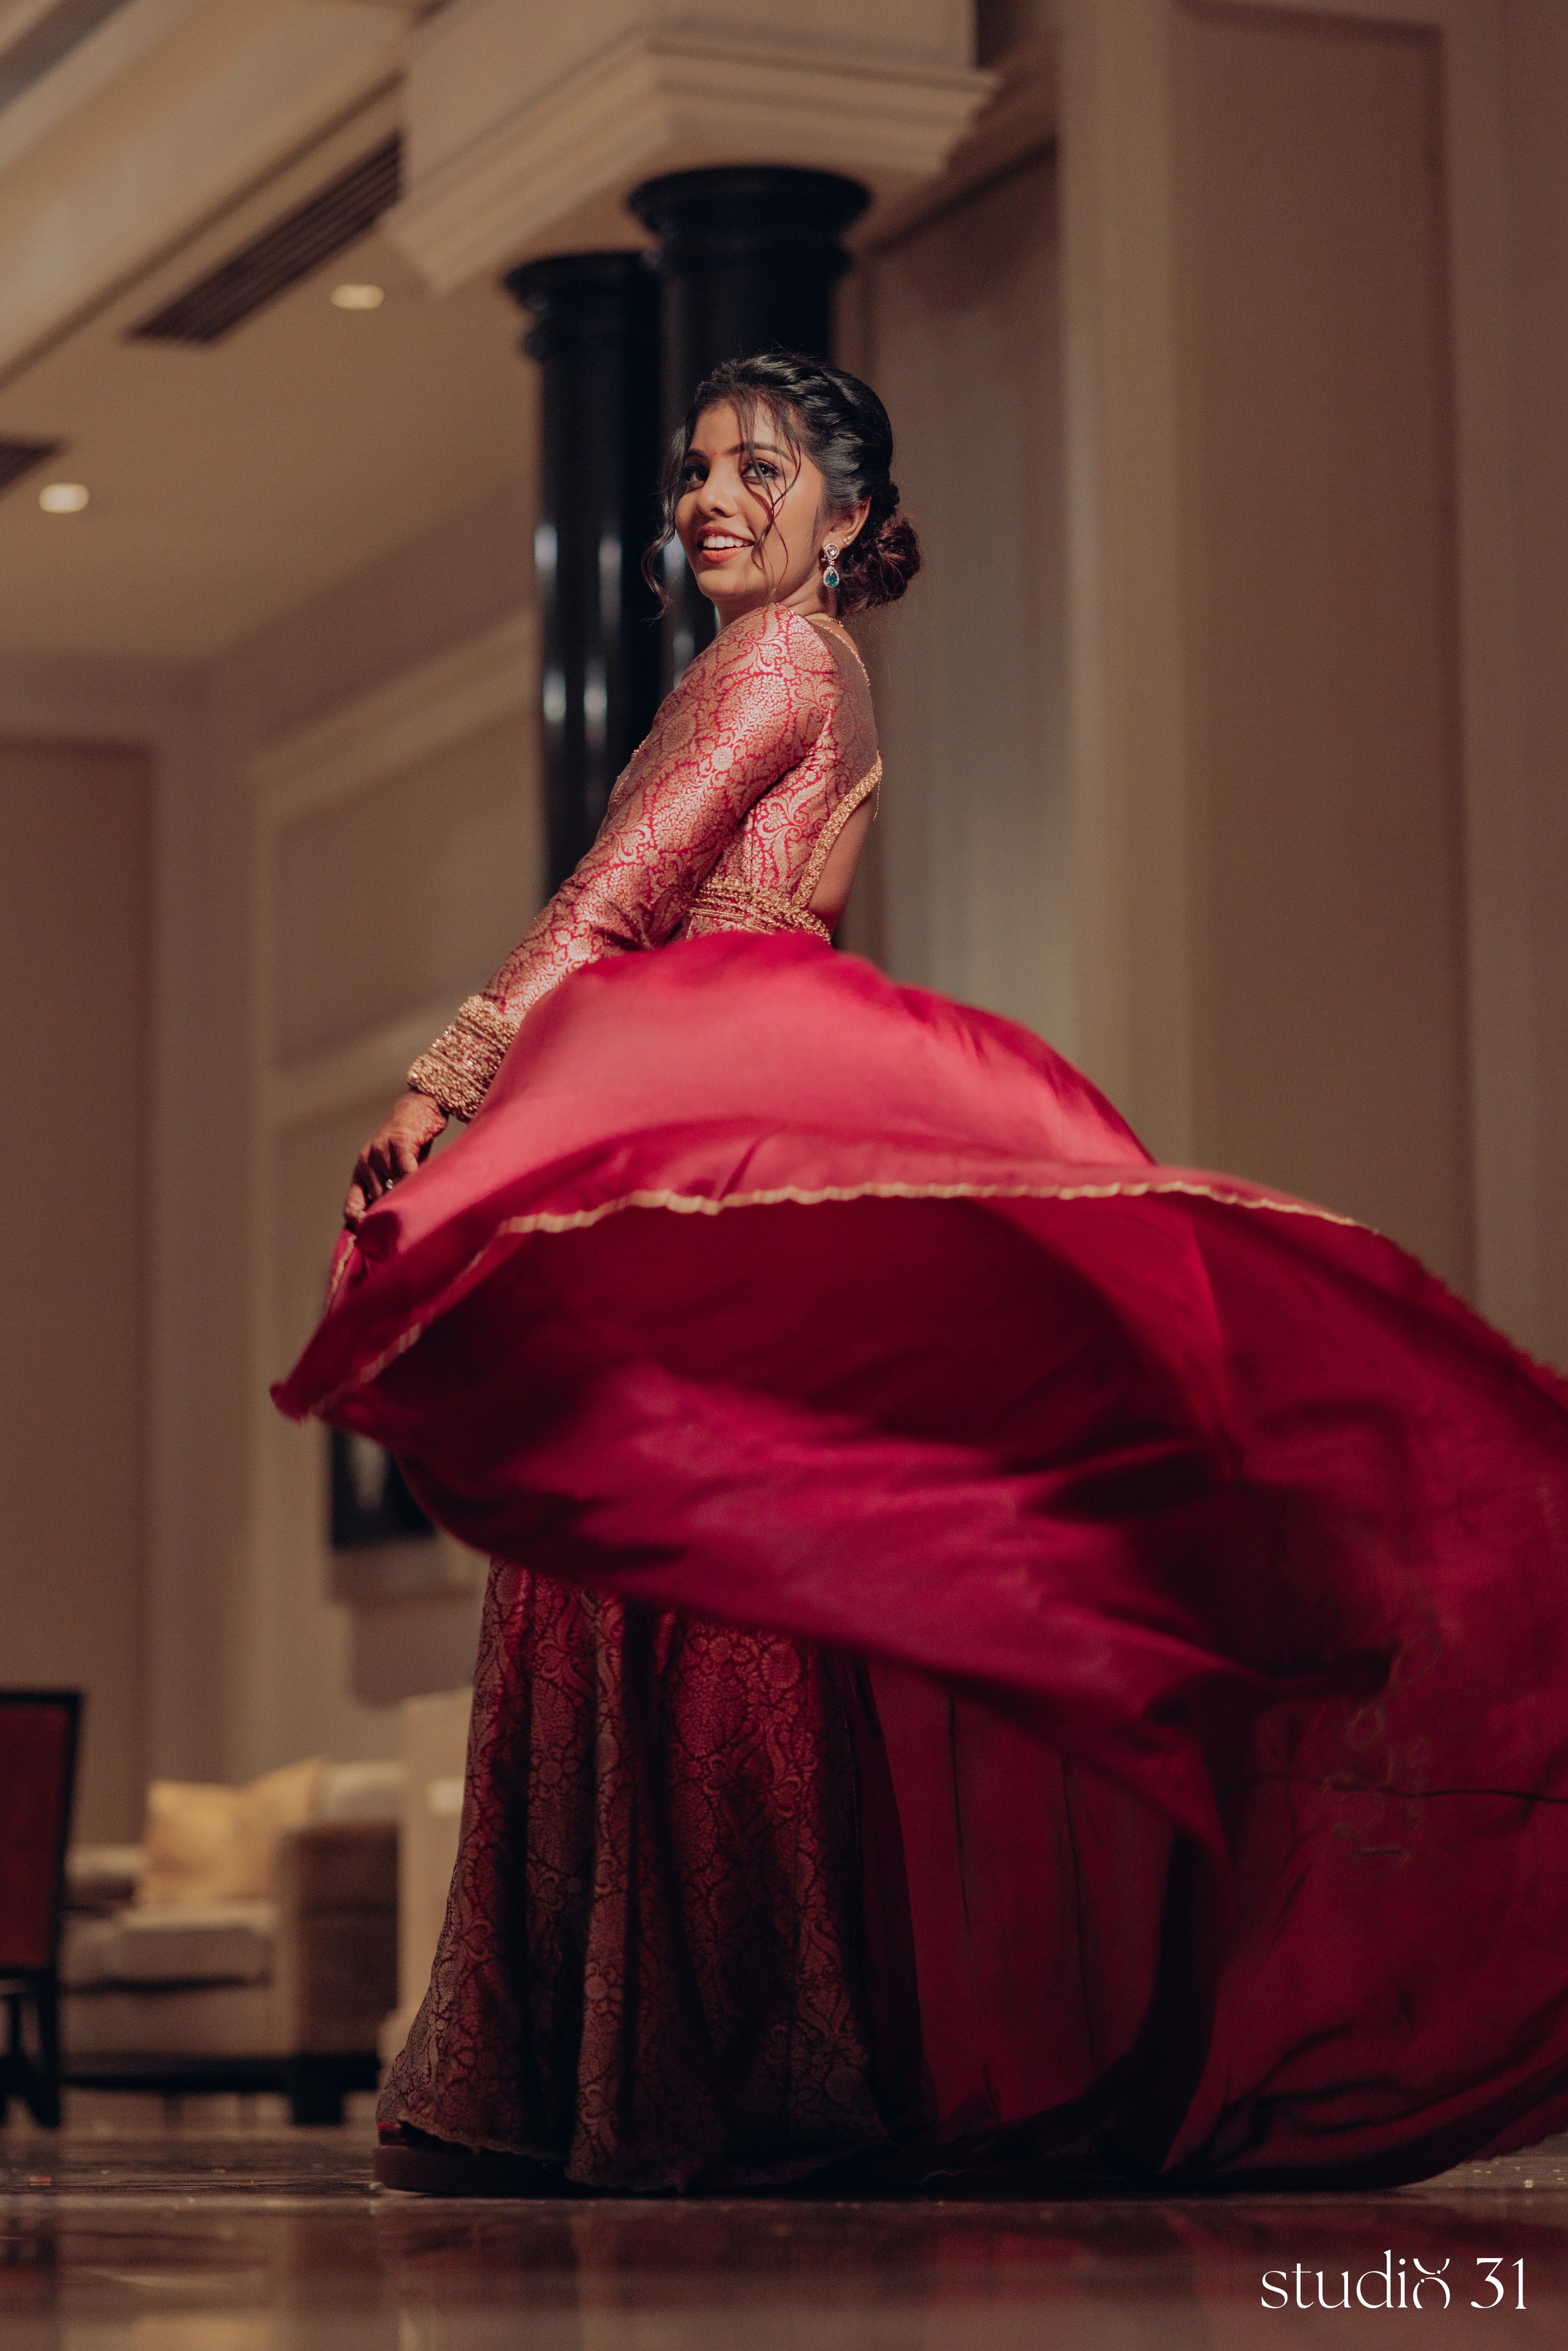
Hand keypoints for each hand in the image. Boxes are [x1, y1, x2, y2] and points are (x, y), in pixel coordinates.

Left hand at [344, 1091, 447, 1228]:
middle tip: (403, 1232)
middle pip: (375, 1200)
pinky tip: (423, 1193)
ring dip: (403, 1202)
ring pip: (390, 1187)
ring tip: (416, 1218)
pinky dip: (413, 1183)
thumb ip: (393, 1190)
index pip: (352, 1205)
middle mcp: (366, 1162)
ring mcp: (381, 1151)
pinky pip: (405, 1170)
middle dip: (389, 1216)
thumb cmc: (410, 1144)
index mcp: (362, 1171)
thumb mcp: (395, 1168)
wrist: (420, 1107)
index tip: (372, 1237)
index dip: (360, 1223)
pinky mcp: (399, 1141)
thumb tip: (397, 1223)